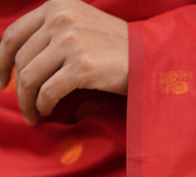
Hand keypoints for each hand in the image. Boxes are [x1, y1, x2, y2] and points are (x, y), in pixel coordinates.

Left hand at [0, 0, 127, 124]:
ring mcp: (70, 40)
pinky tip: (47, 112)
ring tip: (35, 115)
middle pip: (20, 59)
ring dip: (28, 102)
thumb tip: (20, 66)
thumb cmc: (117, 50)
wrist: (149, 58)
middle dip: (18, 89)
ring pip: (28, 77)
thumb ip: (52, 34)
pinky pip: (47, 91)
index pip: (13, 34)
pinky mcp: (81, 65)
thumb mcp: (81, 26)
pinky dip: (43, 106)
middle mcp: (60, 18)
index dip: (1, 62)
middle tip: (25, 108)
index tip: (2, 82)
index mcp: (57, 5)